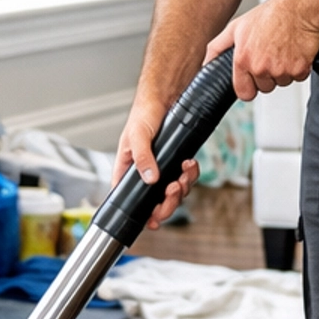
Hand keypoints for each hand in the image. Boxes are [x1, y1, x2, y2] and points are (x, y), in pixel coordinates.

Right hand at [113, 93, 198, 228]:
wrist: (165, 97)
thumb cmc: (143, 113)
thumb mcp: (137, 136)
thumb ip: (142, 158)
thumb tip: (150, 179)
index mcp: (128, 171)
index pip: (129, 201)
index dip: (142, 215)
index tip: (153, 221)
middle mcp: (144, 174)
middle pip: (156, 203)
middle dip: (168, 202)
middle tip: (174, 189)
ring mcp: (162, 169)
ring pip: (174, 192)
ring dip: (182, 187)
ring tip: (184, 173)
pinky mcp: (176, 163)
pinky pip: (186, 177)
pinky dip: (190, 173)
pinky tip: (190, 163)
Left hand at [208, 0, 318, 100]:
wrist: (299, 7)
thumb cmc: (270, 15)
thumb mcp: (236, 27)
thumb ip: (217, 48)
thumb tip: (206, 64)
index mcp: (243, 59)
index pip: (244, 93)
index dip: (249, 86)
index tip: (253, 77)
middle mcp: (261, 67)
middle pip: (265, 87)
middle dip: (268, 75)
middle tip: (271, 53)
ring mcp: (281, 70)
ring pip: (282, 82)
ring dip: (284, 70)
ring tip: (283, 49)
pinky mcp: (299, 69)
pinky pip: (298, 77)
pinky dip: (299, 67)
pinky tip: (294, 51)